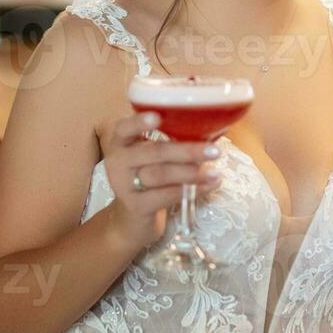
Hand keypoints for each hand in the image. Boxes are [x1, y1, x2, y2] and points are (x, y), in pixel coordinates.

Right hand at [94, 112, 220, 248]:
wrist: (132, 215)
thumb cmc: (149, 175)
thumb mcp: (152, 155)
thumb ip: (169, 141)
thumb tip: (210, 129)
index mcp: (121, 142)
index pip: (125, 128)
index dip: (139, 122)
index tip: (157, 117)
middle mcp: (117, 161)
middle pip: (154, 152)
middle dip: (187, 151)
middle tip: (214, 151)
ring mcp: (124, 185)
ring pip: (161, 174)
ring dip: (191, 173)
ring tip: (215, 173)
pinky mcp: (135, 206)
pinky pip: (165, 196)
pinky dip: (190, 191)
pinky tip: (208, 186)